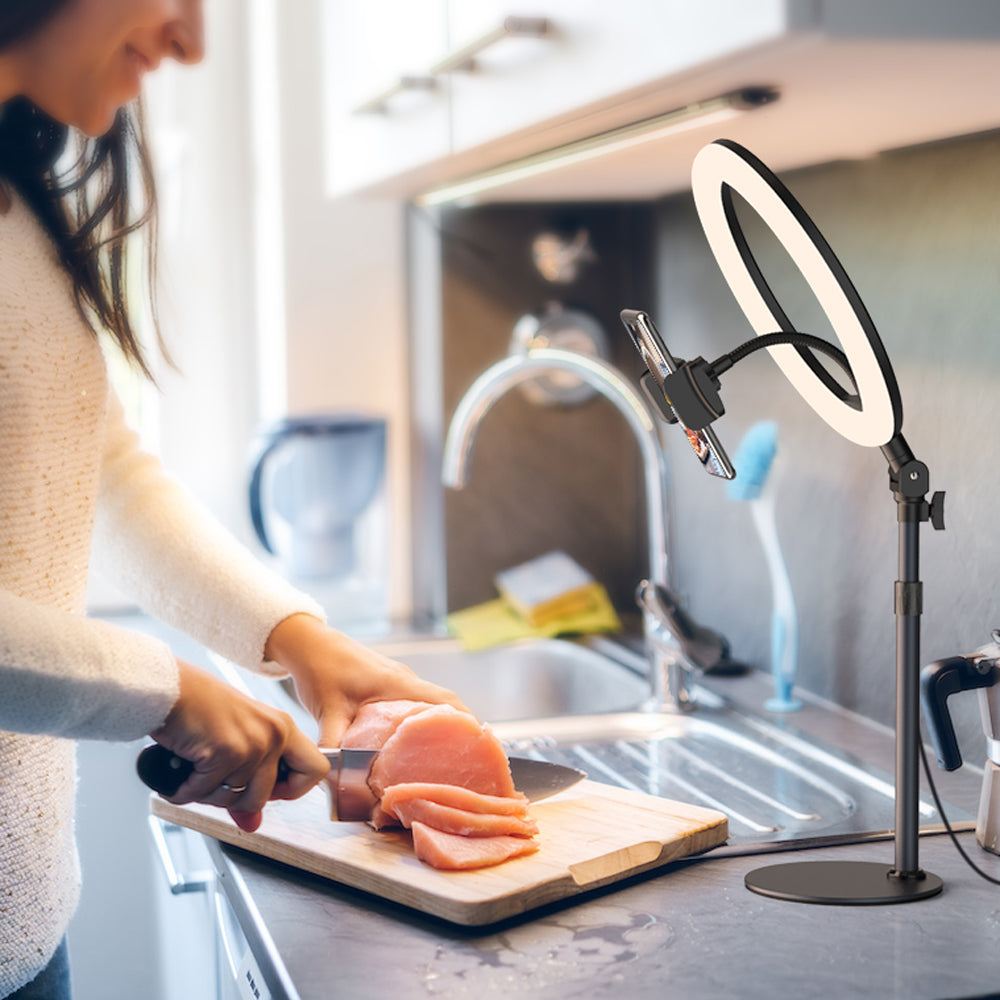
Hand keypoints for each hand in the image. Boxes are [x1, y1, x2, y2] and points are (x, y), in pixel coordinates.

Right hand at [150, 659, 330, 831]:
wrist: (170, 687)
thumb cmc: (200, 709)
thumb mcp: (236, 742)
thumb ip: (249, 782)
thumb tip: (253, 824)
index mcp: (284, 727)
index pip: (317, 770)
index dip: (292, 789)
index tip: (266, 789)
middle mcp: (275, 733)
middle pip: (266, 797)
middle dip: (233, 800)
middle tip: (213, 780)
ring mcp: (254, 742)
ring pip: (234, 799)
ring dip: (206, 793)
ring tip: (195, 769)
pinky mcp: (228, 751)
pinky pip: (206, 793)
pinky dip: (186, 790)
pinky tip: (181, 771)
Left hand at [264, 614, 469, 748]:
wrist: (307, 642)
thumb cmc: (321, 666)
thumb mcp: (328, 709)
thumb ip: (334, 744)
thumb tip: (336, 779)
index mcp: (399, 684)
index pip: (445, 701)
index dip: (467, 723)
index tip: (481, 745)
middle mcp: (405, 681)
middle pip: (445, 706)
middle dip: (459, 732)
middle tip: (468, 762)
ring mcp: (396, 682)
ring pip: (429, 705)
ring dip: (440, 728)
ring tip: (445, 760)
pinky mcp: (385, 686)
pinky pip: (413, 705)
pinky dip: (420, 724)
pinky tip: (413, 747)